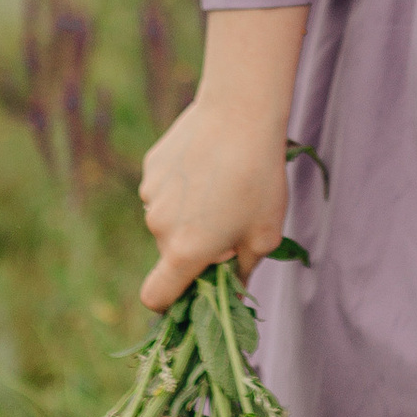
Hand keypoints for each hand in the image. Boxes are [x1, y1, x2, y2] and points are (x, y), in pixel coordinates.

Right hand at [138, 93, 294, 309]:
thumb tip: (233, 292)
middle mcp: (158, 226)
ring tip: (224, 186)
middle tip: (231, 222)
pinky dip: (183, 186)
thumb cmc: (259, 179)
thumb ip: (242, 272)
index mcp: (184, 252)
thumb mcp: (265, 235)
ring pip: (168, 218)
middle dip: (195, 247)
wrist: (240, 113)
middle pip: (171, 252)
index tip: (192, 291)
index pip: (155, 297)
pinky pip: (165, 189)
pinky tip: (209, 163)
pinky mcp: (151, 165)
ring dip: (189, 215)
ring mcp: (151, 194)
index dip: (169, 302)